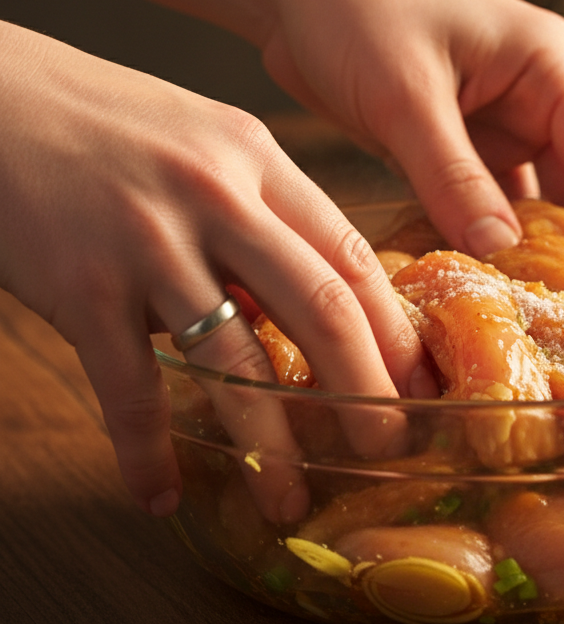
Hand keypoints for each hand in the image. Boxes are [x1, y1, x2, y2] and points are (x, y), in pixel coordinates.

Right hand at [0, 21, 430, 520]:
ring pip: (233, 358)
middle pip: (320, 303)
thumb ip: (264, 211)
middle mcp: (217, 196)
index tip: (421, 382)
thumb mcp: (207, 144)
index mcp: (259, 161)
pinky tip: (159, 493)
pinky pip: (128, 385)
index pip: (350, 254)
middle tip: (389, 445)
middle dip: (365, 386)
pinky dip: (146, 449)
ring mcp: (150, 240)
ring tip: (290, 498)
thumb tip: (314, 296)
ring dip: (268, 442)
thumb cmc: (110, 125)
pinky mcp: (82, 282)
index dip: (395, 327)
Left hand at [258, 0, 563, 301]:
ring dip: (530, 249)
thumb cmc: (353, 10)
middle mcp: (531, 93)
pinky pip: (478, 200)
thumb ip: (454, 177)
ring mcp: (491, 119)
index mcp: (545, 64)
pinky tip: (484, 281)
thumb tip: (502, 250)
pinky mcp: (452, 141)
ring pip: (526, 198)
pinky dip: (480, 236)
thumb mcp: (407, 97)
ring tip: (548, 314)